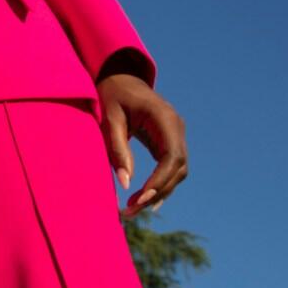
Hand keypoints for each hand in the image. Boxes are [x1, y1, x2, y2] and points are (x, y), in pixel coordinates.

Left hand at [96, 72, 186, 215]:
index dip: (160, 180)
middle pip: (178, 167)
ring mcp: (175, 134)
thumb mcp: (109, 119)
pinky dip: (160, 183)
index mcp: (164, 118)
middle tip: (132, 210)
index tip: (141, 198)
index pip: (172, 156)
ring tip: (134, 209)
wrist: (118, 77)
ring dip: (159, 191)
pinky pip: (171, 166)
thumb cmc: (111, 95)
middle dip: (158, 191)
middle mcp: (176, 127)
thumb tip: (126, 183)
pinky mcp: (168, 140)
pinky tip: (145, 200)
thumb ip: (118, 148)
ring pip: (178, 171)